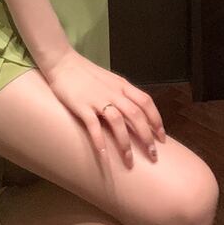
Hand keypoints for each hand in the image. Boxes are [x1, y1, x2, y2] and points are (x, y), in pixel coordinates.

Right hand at [42, 48, 166, 166]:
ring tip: (129, 162)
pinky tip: (104, 156)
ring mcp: (97, 99)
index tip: (162, 138)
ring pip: (118, 122)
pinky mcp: (81, 106)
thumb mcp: (109, 80)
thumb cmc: (85, 73)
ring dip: (125, 144)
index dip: (156, 120)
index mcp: (122, 85)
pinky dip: (100, 142)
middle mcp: (113, 92)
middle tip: (153, 156)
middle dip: (147, 137)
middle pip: (136, 115)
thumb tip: (135, 113)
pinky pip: (93, 126)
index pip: (146, 102)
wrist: (62, 62)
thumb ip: (121, 94)